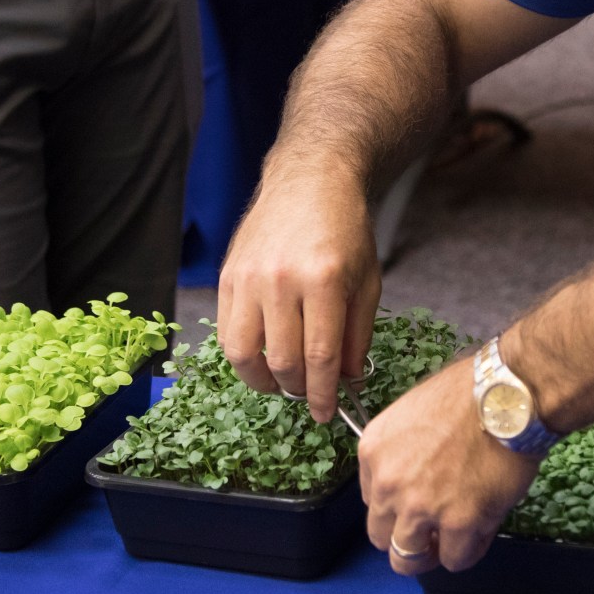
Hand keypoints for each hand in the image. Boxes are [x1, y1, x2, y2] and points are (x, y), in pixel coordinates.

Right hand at [217, 171, 382, 422]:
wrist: (310, 181)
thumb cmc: (345, 229)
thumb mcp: (367, 280)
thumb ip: (358, 334)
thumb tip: (347, 380)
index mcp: (323, 281)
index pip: (320, 356)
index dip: (324, 394)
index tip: (327, 413)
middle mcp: (281, 280)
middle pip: (281, 360)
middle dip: (297, 390)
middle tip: (308, 394)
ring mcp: (248, 277)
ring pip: (243, 353)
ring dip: (262, 380)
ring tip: (280, 383)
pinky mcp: (228, 275)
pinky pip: (225, 330)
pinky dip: (242, 354)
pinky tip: (261, 355)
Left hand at [361, 359, 541, 573]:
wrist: (507, 394)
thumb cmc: (470, 393)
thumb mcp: (414, 414)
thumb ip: (404, 451)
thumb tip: (418, 478)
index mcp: (374, 451)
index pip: (372, 500)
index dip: (398, 505)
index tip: (418, 502)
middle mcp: (389, 484)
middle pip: (381, 536)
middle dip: (406, 535)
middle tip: (432, 529)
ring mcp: (420, 507)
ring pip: (407, 559)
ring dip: (429, 552)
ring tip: (452, 540)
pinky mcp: (458, 524)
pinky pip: (455, 560)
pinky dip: (467, 552)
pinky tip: (480, 531)